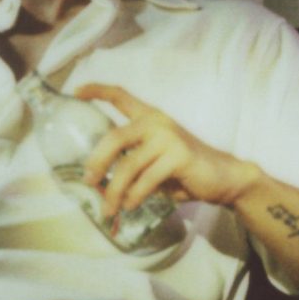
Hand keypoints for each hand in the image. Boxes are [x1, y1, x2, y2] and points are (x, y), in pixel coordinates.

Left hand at [73, 83, 259, 219]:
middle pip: (114, 138)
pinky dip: (134, 196)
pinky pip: (146, 180)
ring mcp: (168, 137)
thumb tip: (98, 181)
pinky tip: (130, 205)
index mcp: (150, 117)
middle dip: (97, 162)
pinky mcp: (178, 156)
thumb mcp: (154, 160)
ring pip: (128, 166)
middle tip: (88, 181)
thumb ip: (132, 160)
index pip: (120, 95)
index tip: (75, 92)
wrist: (223, 178)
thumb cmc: (184, 171)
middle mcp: (157, 122)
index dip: (97, 91)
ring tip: (109, 208)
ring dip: (114, 191)